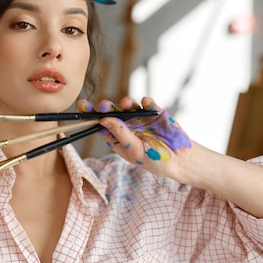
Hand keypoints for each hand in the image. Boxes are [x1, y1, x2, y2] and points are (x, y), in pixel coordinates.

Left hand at [77, 96, 192, 180]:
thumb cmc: (155, 160)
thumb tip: (103, 119)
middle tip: (104, 105)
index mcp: (117, 137)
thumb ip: (121, 134)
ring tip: (126, 103)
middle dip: (107, 107)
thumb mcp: (135, 150)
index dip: (90, 115)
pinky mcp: (155, 112)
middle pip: (112, 112)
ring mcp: (140, 118)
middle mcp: (126, 125)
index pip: (99, 124)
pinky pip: (148, 104)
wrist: (181, 161)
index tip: (82, 105)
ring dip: (126, 103)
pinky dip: (146, 102)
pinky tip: (146, 102)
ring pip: (129, 106)